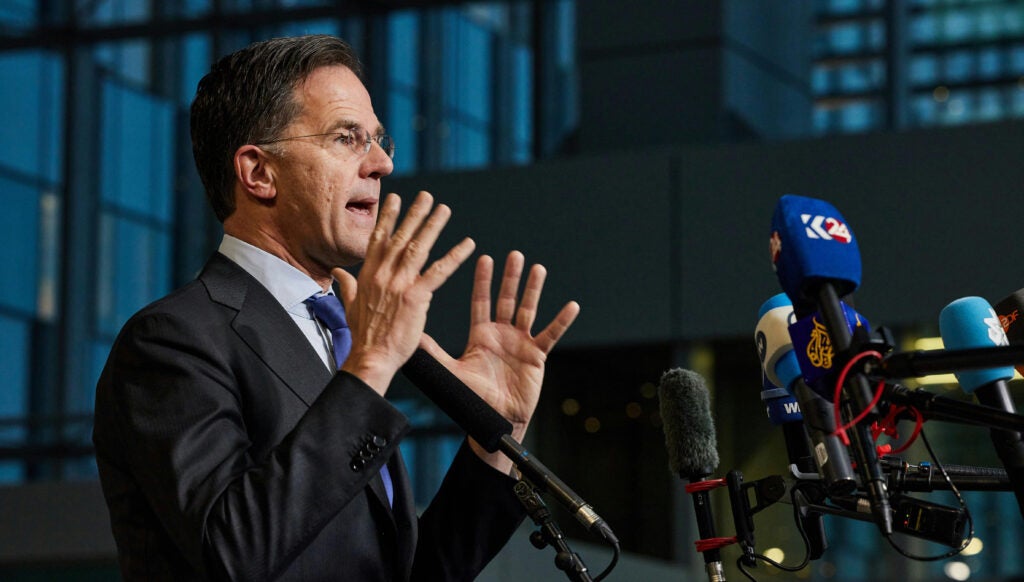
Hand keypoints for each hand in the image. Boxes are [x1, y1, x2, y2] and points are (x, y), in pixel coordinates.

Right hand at [334, 191, 474, 393]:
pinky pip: (439, 272)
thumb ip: (346, 285)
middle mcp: (383, 274)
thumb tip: (336, 271)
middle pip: (401, 237)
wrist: (370, 357)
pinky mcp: (416, 297)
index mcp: (368, 275)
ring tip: (445, 209)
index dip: (388, 217)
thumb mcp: (349, 305)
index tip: (396, 198)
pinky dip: (455, 256)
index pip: (379, 239)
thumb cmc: (363, 336)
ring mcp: (399, 284)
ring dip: (433, 226)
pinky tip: (468, 244)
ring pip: (418, 248)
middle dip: (414, 214)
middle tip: (427, 196)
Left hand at [420, 251, 579, 471]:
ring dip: (534, 289)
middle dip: (510, 278)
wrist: (494, 421)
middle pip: (506, 299)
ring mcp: (521, 343)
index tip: (485, 258)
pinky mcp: (537, 356)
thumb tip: (411, 335)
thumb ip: (433, 352)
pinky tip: (571, 306)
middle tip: (513, 255)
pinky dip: (561, 321)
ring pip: (528, 310)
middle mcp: (501, 334)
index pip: (482, 301)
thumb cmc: (472, 399)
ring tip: (538, 268)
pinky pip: (551, 335)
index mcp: (481, 335)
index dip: (483, 281)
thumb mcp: (451, 372)